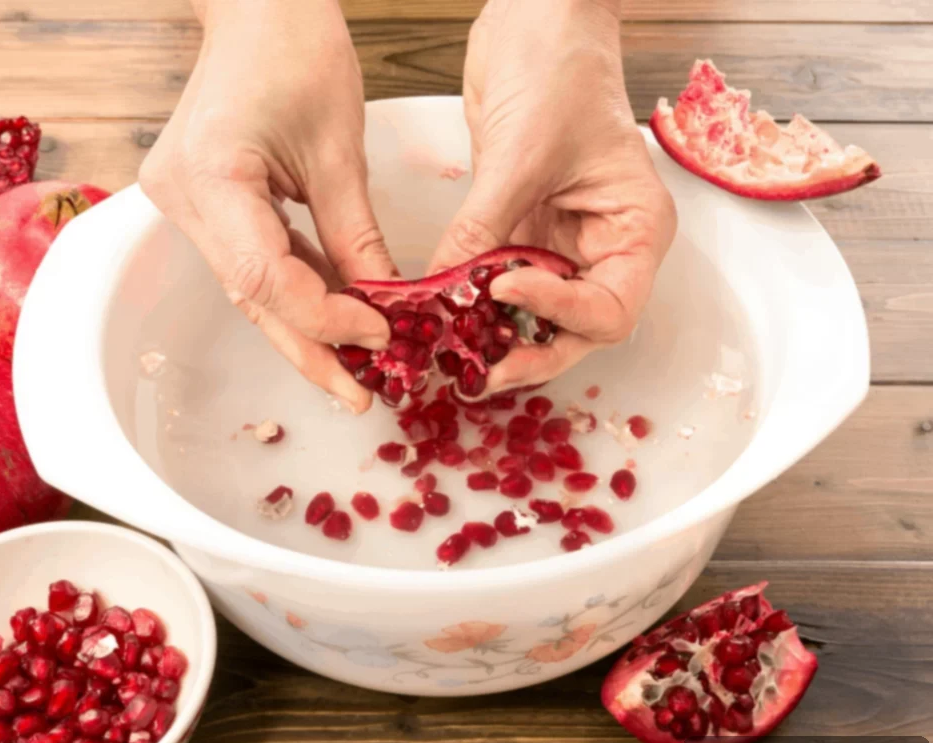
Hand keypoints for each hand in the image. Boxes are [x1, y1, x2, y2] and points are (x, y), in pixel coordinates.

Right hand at [140, 0, 393, 412]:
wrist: (256, 5)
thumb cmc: (296, 49)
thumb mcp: (340, 149)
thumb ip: (356, 236)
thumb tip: (385, 306)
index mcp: (211, 175)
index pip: (264, 277)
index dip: (324, 317)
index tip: (380, 333)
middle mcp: (183, 199)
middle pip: (251, 297)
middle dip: (311, 349)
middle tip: (359, 393)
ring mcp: (188, 204)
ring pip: (252, 289)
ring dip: (306, 328)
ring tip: (357, 368)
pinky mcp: (207, 204)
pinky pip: (254, 262)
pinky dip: (298, 291)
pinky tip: (337, 320)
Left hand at [432, 0, 676, 394]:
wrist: (536, 18)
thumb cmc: (560, 65)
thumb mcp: (522, 153)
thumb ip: (482, 226)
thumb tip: (441, 290)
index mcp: (635, 230)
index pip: (611, 307)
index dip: (560, 315)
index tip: (503, 290)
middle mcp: (603, 248)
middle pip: (575, 330)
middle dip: (528, 353)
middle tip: (479, 373)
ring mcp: (561, 244)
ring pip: (535, 318)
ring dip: (496, 339)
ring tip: (454, 356)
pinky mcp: (522, 233)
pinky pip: (500, 285)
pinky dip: (473, 307)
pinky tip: (443, 318)